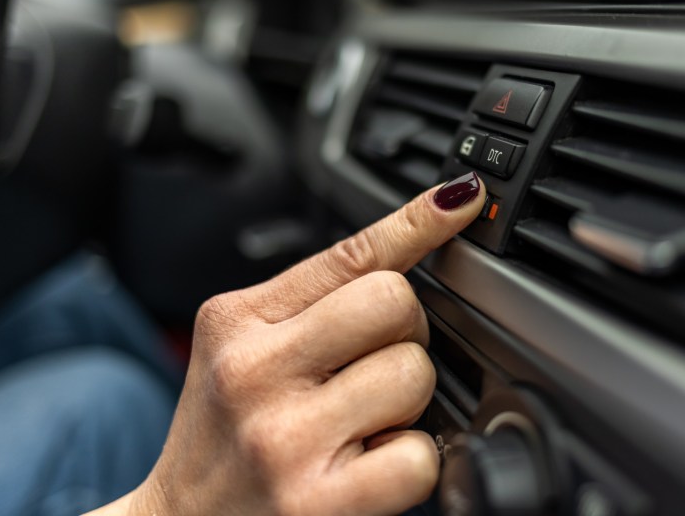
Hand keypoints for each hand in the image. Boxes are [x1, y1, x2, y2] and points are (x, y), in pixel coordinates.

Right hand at [90, 172, 484, 515]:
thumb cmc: (223, 435)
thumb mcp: (243, 349)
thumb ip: (310, 306)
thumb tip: (405, 259)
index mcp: (238, 321)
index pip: (347, 255)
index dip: (415, 222)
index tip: (461, 198)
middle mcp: (255, 370)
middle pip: (395, 303)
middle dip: (404, 334)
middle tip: (372, 366)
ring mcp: (286, 437)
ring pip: (415, 373)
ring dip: (407, 402)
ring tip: (361, 423)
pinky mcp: (319, 501)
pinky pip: (420, 455)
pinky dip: (411, 461)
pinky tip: (369, 466)